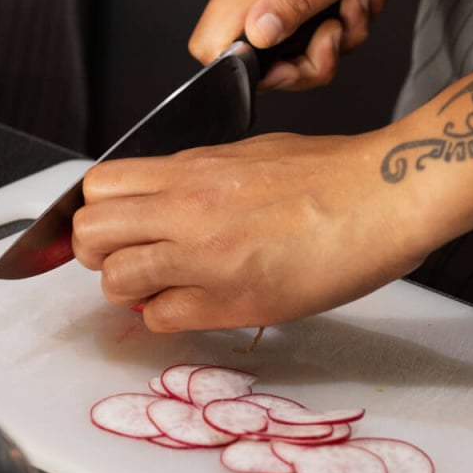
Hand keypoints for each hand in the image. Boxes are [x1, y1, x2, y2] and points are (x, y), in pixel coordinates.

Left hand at [71, 132, 441, 332]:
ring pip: (114, 282)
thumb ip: (196, 176)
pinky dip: (169, 317)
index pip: (97, 187)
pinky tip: (198, 304)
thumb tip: (164, 195)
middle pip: (89, 234)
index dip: (99, 210)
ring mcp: (205, 258)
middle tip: (131, 257)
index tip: (118, 224)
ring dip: (130, 289)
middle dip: (98, 251)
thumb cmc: (330, 173)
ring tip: (165, 285)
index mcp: (190, 169)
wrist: (383, 196)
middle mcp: (186, 210)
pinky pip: (161, 320)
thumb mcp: (247, 153)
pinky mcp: (231, 302)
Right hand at [188, 0, 408, 90]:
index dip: (251, 72)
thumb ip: (298, 0)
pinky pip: (295, 17)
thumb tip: (255, 35)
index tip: (301, 56)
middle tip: (344, 26)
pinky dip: (331, 12)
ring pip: (283, 40)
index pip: (209, 45)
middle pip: (252, 55)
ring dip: (331, 31)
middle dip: (309, 56)